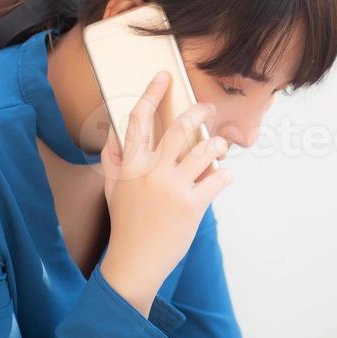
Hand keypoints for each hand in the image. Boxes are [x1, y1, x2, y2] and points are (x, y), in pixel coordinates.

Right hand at [99, 71, 231, 314]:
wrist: (135, 260)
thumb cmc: (126, 222)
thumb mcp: (111, 187)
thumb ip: (114, 158)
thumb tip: (116, 131)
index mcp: (130, 164)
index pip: (139, 119)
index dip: (152, 93)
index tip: (164, 77)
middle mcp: (151, 172)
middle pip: (180, 128)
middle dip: (199, 112)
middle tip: (208, 108)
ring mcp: (173, 188)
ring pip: (205, 150)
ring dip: (217, 144)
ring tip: (219, 145)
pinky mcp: (192, 206)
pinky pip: (218, 178)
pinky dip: (224, 174)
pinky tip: (222, 175)